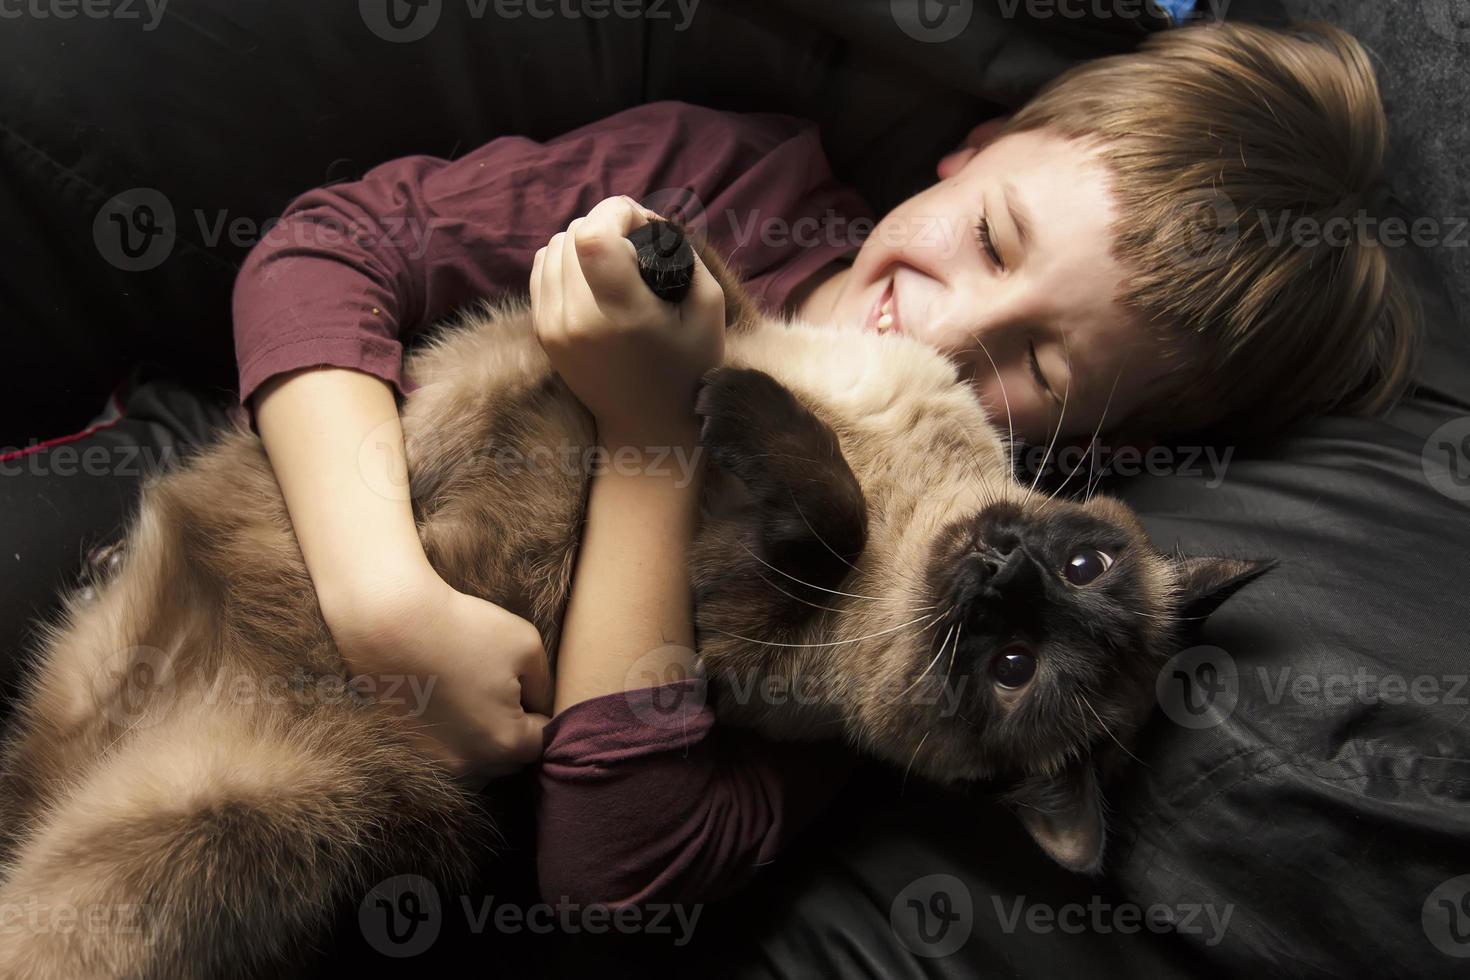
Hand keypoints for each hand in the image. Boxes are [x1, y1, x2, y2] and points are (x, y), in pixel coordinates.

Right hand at [324, 565, 552, 789]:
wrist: (390, 623)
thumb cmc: (463, 629)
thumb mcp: (527, 646)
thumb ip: (545, 686)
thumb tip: (542, 706)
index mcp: (505, 742)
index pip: (543, 739)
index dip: (542, 710)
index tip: (527, 686)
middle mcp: (470, 766)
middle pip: (510, 759)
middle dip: (514, 730)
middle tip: (502, 691)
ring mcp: (435, 764)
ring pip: (478, 765)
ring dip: (484, 741)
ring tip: (474, 700)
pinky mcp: (408, 754)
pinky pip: (445, 758)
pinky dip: (452, 739)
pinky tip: (447, 707)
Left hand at [530, 195, 724, 444]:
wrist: (647, 427)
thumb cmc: (688, 367)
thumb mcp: (708, 307)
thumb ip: (682, 253)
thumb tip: (647, 222)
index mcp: (621, 313)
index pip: (591, 235)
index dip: (617, 212)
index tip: (644, 225)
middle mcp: (577, 319)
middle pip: (572, 233)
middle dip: (606, 225)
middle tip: (636, 244)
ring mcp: (553, 327)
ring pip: (552, 246)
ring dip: (584, 240)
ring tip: (615, 261)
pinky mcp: (542, 332)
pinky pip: (541, 268)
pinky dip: (565, 260)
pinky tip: (592, 277)